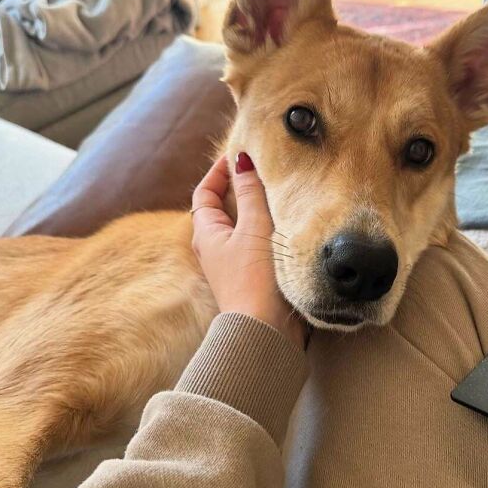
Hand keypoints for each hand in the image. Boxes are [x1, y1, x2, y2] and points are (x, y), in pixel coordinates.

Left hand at [191, 152, 305, 348]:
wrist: (263, 331)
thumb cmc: (254, 278)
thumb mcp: (253, 228)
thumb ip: (250, 193)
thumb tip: (242, 161)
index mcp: (206, 234)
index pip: (205, 194)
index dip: (218, 172)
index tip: (238, 156)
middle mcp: (213, 249)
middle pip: (219, 210)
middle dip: (237, 189)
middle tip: (259, 173)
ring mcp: (230, 266)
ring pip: (237, 228)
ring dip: (252, 211)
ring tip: (275, 196)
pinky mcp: (248, 279)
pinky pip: (251, 245)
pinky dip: (262, 231)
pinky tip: (283, 230)